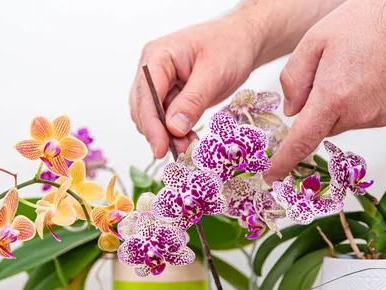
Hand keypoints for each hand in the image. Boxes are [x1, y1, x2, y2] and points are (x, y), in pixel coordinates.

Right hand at [129, 11, 259, 157]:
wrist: (242, 41)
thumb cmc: (230, 46)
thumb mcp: (214, 73)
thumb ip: (192, 101)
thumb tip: (173, 128)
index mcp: (158, 56)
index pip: (146, 95)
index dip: (151, 125)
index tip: (161, 148)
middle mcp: (152, 69)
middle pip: (143, 109)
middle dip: (159, 133)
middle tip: (181, 152)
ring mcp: (160, 83)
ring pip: (152, 118)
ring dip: (166, 136)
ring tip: (189, 146)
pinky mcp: (170, 95)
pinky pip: (166, 119)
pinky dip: (175, 133)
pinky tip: (190, 139)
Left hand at [264, 0, 385, 182]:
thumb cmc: (368, 19)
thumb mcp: (314, 41)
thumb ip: (294, 79)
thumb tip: (291, 111)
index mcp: (334, 96)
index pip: (301, 141)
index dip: (283, 162)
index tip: (272, 176)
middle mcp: (359, 113)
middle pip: (324, 127)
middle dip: (320, 108)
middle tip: (331, 74)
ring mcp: (381, 116)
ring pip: (346, 122)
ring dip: (343, 104)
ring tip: (357, 68)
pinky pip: (368, 116)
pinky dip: (364, 102)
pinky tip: (372, 75)